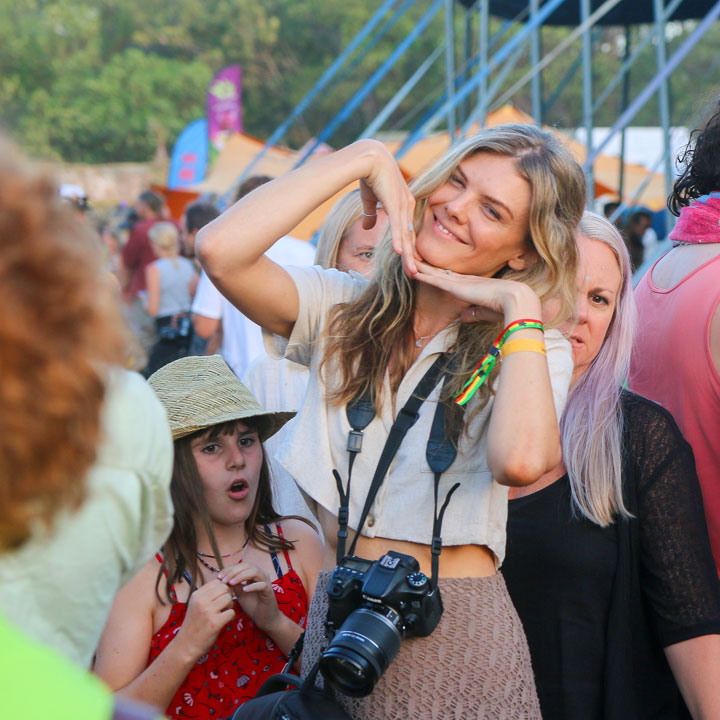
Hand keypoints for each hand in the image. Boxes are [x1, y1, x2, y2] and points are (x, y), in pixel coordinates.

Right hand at [175, 579, 234, 658]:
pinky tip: (226, 621)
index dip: (223, 588)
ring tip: (225, 613)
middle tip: (225, 605)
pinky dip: (232, 616)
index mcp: (196, 595)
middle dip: (228, 595)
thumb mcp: (196, 605)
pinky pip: (231, 612)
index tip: (221, 597)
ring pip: (229, 598)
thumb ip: (208, 595)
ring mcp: (208, 612)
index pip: (217, 581)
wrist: (186, 646)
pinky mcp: (215, 623)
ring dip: (230, 606)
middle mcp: (201, 601)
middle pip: (225, 588)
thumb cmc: (194, 624)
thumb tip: (225, 584)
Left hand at [218, 562, 281, 634]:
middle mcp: (260, 574)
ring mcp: (266, 581)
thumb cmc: (252, 605)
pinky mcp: (269, 590)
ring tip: (231, 583)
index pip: (240, 565)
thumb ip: (234, 585)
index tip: (219, 577)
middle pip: (247, 565)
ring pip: (255, 571)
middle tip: (224, 580)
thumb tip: (224, 578)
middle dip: (234, 571)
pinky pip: (262, 584)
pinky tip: (244, 590)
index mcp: (252, 574)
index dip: (229, 569)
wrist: (264, 618)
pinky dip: (252, 586)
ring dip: (241, 576)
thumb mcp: (240, 594)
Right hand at [353, 140, 419, 276]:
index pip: (407, 232)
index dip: (409, 249)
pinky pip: (397, 225)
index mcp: (404, 206)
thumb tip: (366, 227)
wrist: (368, 157)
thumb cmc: (369, 175)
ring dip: (409, 255)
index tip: (410, 265)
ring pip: (406, 235)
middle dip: (412, 258)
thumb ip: (371, 215)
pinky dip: (399, 239)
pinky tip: (401, 253)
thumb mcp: (370, 200)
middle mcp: (407, 206)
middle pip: (410, 237)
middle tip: (415, 275)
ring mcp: (402, 205)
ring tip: (412, 272)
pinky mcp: (395, 202)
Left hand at [414, 261, 540, 323]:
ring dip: (421, 268)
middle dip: (426, 267)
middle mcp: (465, 280)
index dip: (439, 274)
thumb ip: (474, 314)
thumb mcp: (485, 312)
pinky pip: (435, 279)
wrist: (516, 300)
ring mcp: (460, 282)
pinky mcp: (456, 287)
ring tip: (406, 261)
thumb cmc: (506, 309)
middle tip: (412, 259)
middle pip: (440, 272)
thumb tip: (463, 317)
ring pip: (434, 273)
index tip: (429, 270)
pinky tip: (412, 271)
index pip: (451, 279)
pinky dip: (423, 275)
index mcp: (473, 285)